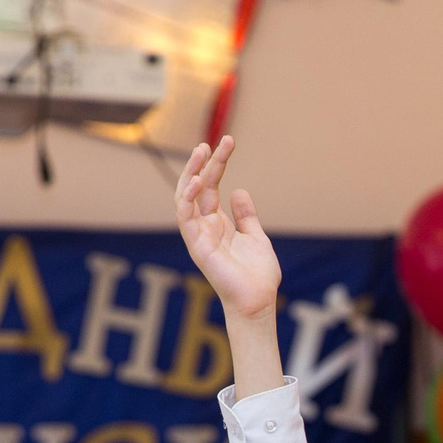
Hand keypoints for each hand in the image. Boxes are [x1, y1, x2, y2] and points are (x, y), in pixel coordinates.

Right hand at [175, 136, 281, 321]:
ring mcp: (198, 235)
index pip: (211, 185)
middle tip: (209, 142)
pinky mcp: (197, 246)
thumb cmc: (257, 275)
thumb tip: (239, 190)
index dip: (217, 163)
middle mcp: (204, 226)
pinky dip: (188, 198)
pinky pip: (184, 218)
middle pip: (196, 187)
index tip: (227, 142)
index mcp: (217, 222)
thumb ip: (245, 215)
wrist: (258, 300)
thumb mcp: (255, 236)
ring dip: (191, 174)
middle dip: (201, 163)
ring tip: (202, 153)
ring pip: (184, 197)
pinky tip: (198, 181)